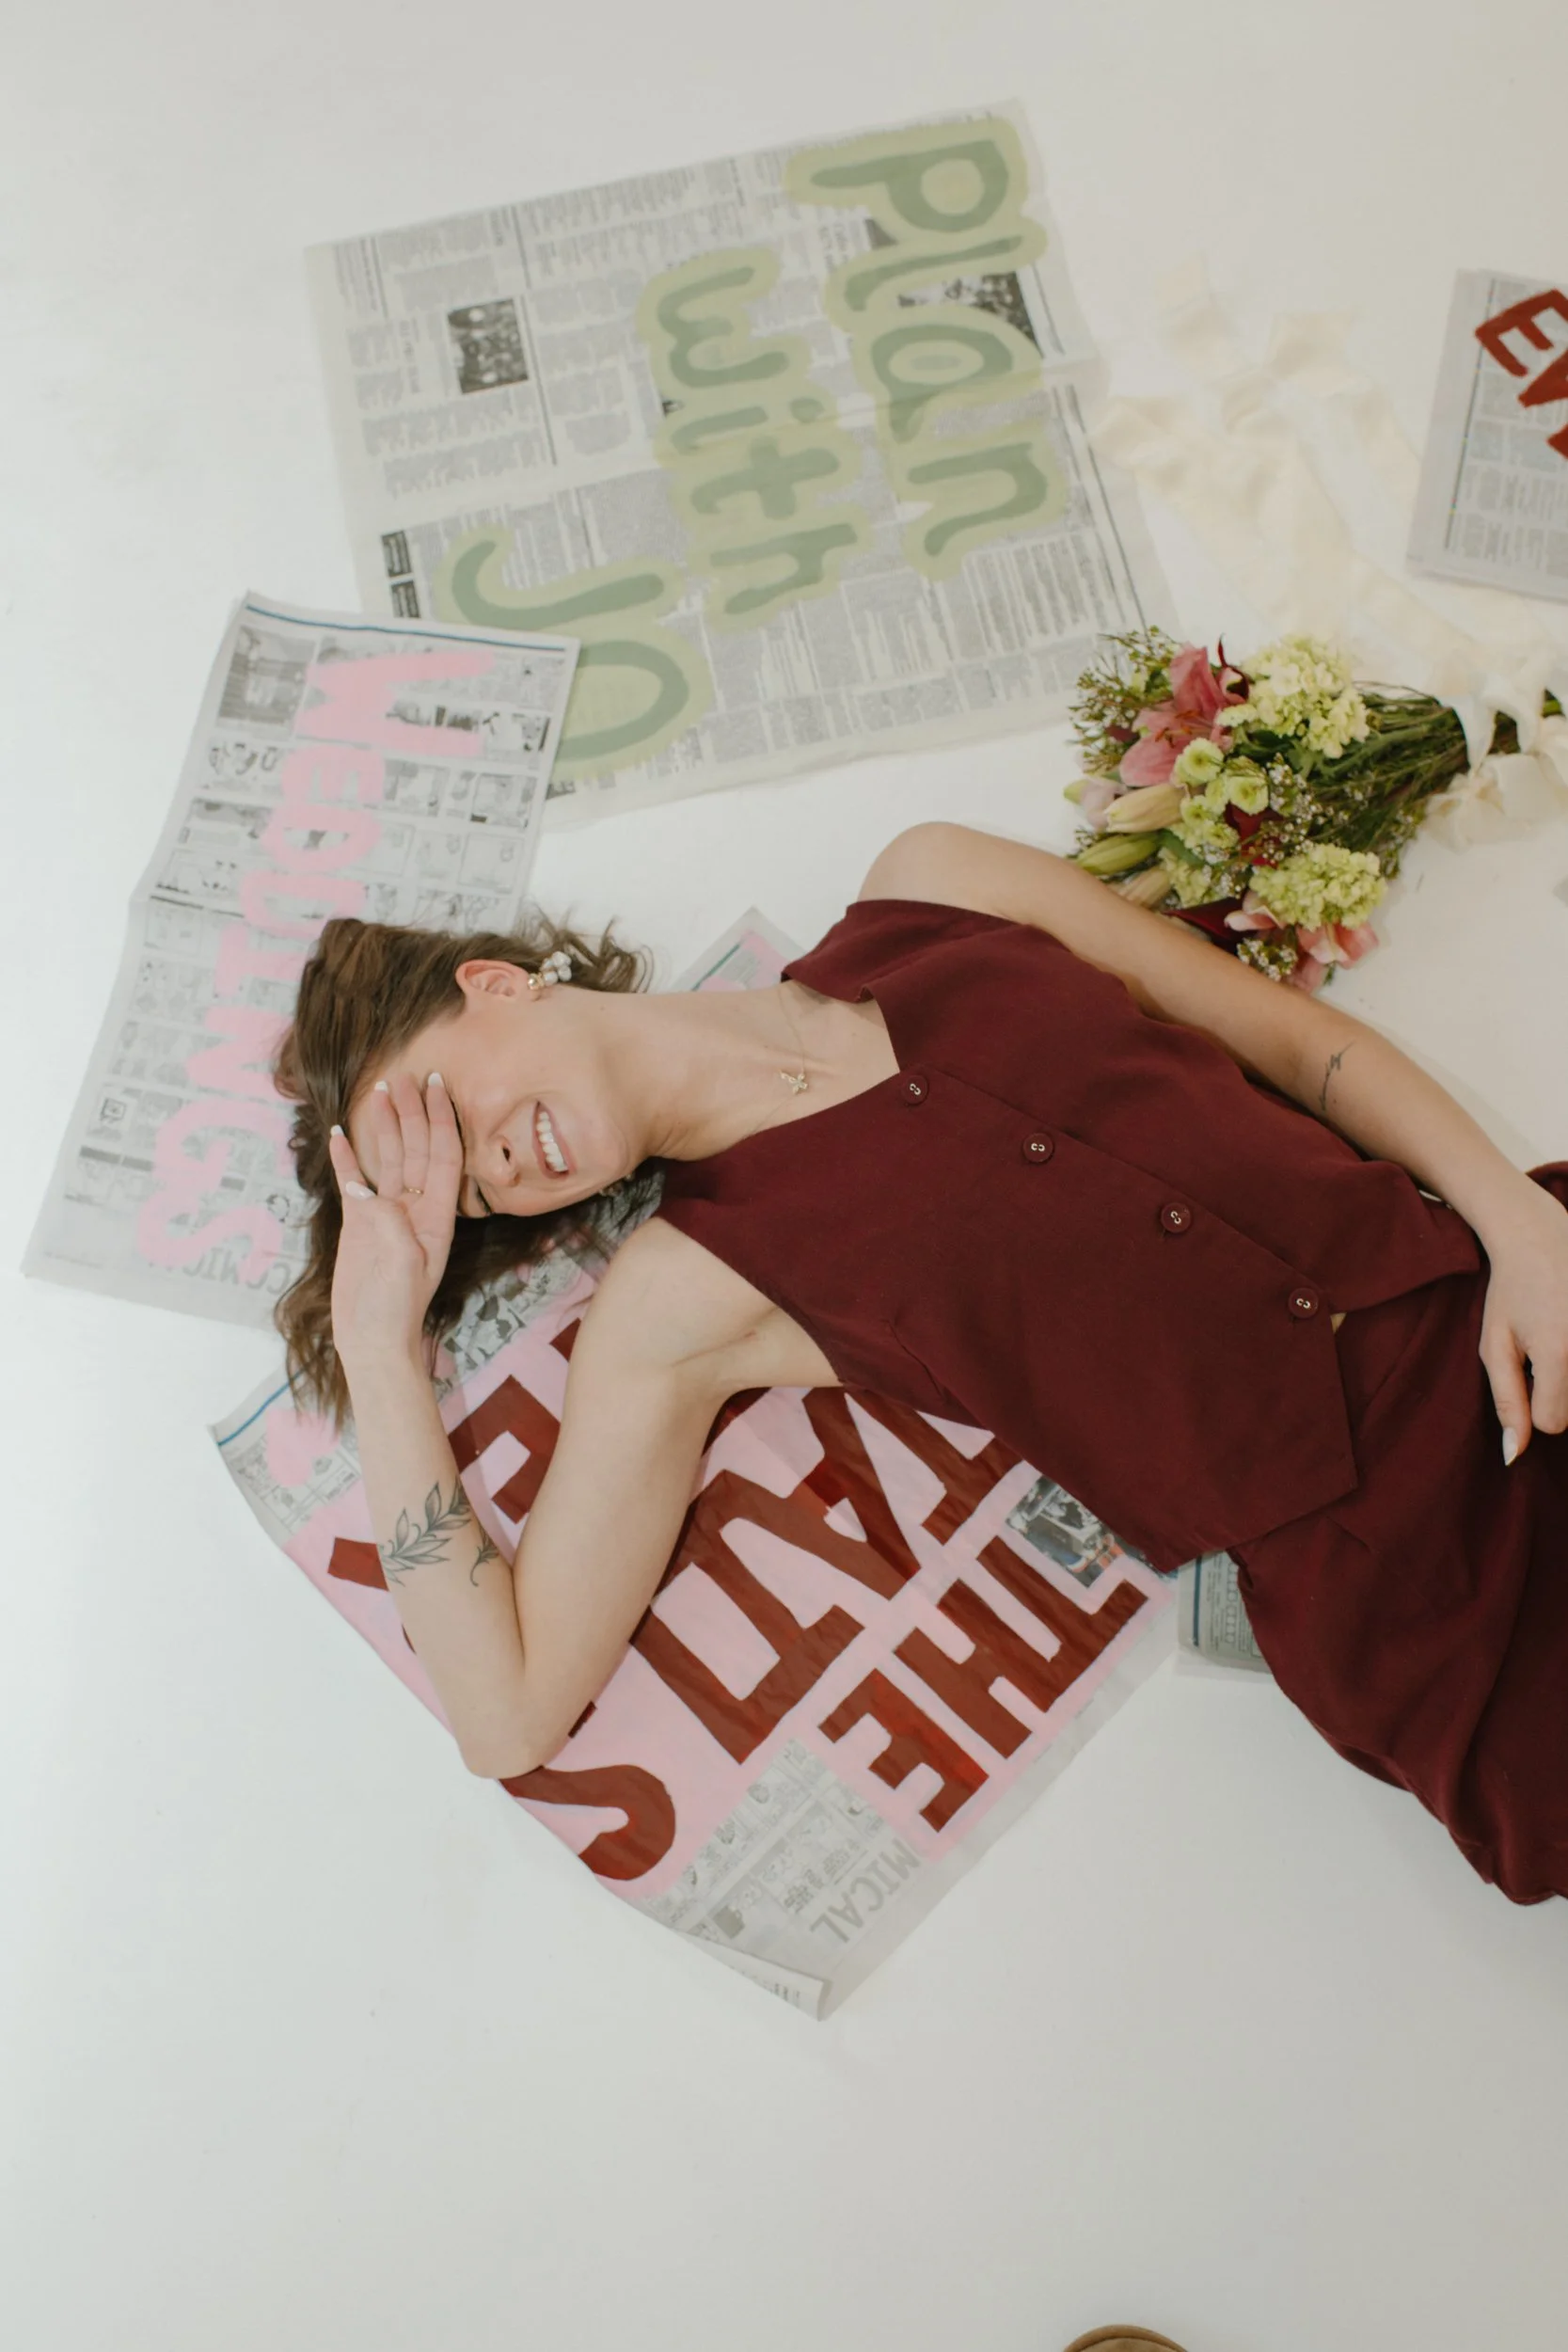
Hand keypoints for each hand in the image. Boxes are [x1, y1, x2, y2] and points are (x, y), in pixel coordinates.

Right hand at [327, 1071, 461, 1374]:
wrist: (372, 1339)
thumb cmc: (394, 1307)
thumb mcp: (400, 1263)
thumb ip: (385, 1222)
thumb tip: (360, 1191)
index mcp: (435, 1215)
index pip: (442, 1154)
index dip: (440, 1118)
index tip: (434, 1085)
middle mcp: (414, 1208)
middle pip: (416, 1148)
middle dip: (412, 1112)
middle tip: (404, 1076)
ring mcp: (386, 1214)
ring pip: (388, 1158)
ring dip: (384, 1125)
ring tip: (379, 1091)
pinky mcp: (360, 1224)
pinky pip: (353, 1182)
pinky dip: (346, 1158)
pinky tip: (337, 1133)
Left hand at [1477, 1182, 1567, 1462]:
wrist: (1542, 1235)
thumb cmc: (1512, 1291)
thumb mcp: (1495, 1345)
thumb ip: (1506, 1402)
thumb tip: (1514, 1457)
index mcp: (1560, 1354)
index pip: (1553, 1423)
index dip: (1536, 1406)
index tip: (1530, 1372)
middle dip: (1562, 1391)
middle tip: (1551, 1345)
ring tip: (1564, 1336)